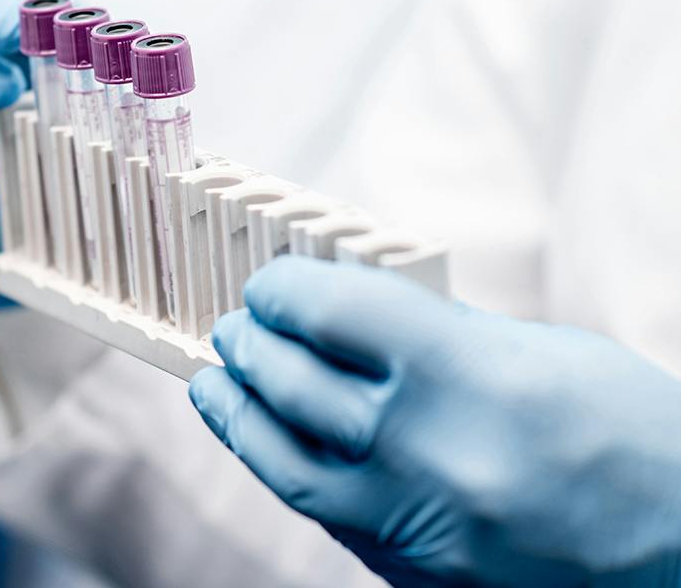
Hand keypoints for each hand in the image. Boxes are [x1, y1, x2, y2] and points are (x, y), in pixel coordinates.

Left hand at [190, 256, 680, 586]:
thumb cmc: (627, 430)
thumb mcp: (532, 349)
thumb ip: (430, 332)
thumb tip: (346, 317)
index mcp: (465, 372)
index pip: (327, 311)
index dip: (282, 288)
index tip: (268, 284)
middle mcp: (431, 450)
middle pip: (293, 383)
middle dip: (251, 344)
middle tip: (235, 326)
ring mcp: (419, 526)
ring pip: (284, 463)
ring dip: (238, 414)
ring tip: (216, 382)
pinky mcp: (417, 576)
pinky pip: (326, 515)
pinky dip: (285, 469)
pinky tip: (268, 442)